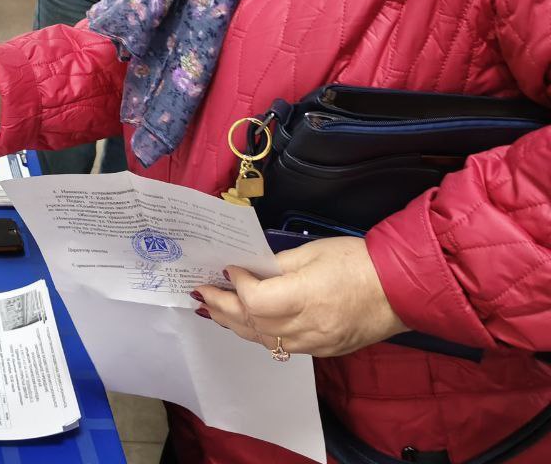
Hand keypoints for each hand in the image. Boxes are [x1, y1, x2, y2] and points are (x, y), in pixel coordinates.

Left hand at [193, 237, 409, 358]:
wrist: (401, 289)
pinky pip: (281, 347)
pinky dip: (258, 334)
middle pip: (252, 323)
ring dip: (234, 324)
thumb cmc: (359, 262)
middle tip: (202, 293)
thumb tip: (251, 271)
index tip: (227, 268)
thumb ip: (277, 265)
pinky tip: (246, 323)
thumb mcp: (313, 253)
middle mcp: (308, 327)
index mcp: (306, 297)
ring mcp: (315, 343)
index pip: (255, 299)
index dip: (236, 284)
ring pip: (263, 340)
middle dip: (222, 307)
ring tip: (213, 310)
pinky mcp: (323, 350)